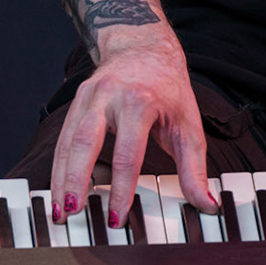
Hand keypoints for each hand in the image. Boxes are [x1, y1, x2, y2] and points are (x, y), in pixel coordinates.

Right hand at [48, 37, 219, 227]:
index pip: (128, 154)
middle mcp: (111, 96)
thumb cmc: (169, 87)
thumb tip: (207, 204)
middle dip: (75, 181)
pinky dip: (59, 165)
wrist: (144, 45)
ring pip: (68, 141)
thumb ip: (195, 168)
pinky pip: (64, 136)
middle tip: (71, 214)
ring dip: (60, 178)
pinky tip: (58, 189)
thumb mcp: (188, 124)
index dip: (121, 190)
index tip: (117, 219)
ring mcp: (90, 96)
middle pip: (85, 143)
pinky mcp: (77, 99)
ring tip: (60, 211)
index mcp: (141, 101)